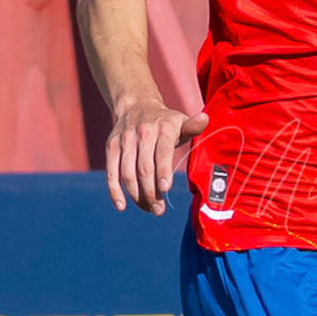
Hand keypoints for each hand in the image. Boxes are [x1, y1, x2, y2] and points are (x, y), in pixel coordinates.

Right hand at [105, 98, 207, 215]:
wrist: (136, 105)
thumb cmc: (165, 122)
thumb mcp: (180, 121)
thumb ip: (193, 126)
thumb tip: (205, 118)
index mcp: (163, 128)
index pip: (162, 152)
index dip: (163, 171)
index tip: (165, 189)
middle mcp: (142, 133)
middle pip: (144, 167)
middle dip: (151, 192)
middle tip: (159, 210)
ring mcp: (125, 140)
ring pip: (127, 173)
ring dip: (137, 195)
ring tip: (148, 209)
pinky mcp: (112, 147)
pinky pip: (111, 172)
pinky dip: (115, 191)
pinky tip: (121, 206)